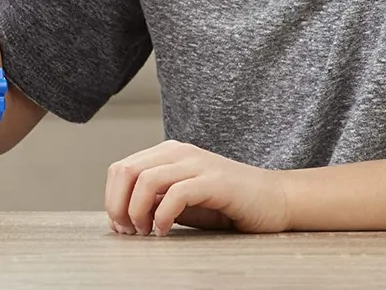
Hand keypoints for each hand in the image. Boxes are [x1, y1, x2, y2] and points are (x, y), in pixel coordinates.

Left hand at [104, 140, 290, 236]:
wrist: (272, 200)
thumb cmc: (225, 204)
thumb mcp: (181, 201)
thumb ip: (155, 200)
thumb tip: (122, 215)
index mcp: (167, 153)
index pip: (121, 169)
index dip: (112, 199)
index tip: (122, 228)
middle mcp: (178, 152)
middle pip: (127, 171)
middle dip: (118, 206)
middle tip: (130, 233)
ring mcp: (197, 163)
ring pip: (146, 180)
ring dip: (137, 212)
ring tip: (147, 233)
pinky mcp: (214, 181)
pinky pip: (176, 193)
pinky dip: (162, 216)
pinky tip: (165, 231)